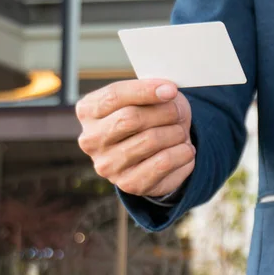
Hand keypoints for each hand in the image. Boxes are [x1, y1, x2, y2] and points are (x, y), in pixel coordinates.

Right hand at [76, 79, 194, 197]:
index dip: (145, 90)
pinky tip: (185, 149)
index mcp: (88, 111)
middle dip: (163, 112)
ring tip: (180, 132)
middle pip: (130, 118)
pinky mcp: (128, 184)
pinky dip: (182, 152)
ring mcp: (107, 165)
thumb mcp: (147, 97)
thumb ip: (151, 90)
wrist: (155, 155)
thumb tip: (168, 92)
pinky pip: (163, 163)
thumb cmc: (149, 117)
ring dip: (175, 132)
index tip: (171, 90)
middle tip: (179, 112)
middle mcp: (91, 139)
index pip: (114, 96)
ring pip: (150, 140)